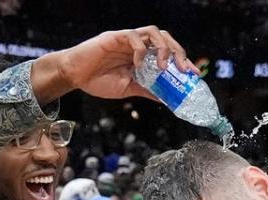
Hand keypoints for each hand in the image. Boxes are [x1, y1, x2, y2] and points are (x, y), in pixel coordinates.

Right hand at [33, 26, 197, 103]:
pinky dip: (140, 49)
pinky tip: (138, 63)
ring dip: (163, 48)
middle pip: (165, 38)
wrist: (74, 77)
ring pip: (154, 32)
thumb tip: (167, 99)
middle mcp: (137, 45)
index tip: (193, 75)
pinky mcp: (113, 37)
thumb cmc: (97, 81)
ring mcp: (126, 39)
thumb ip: (147, 90)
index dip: (183, 61)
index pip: (168, 52)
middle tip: (183, 69)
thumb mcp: (128, 89)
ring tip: (164, 66)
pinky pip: (133, 36)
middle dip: (178, 52)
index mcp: (142, 56)